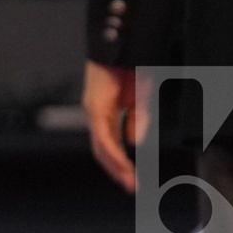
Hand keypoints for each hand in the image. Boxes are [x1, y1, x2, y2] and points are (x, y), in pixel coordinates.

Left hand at [83, 61, 147, 191]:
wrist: (123, 44)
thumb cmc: (130, 67)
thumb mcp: (139, 98)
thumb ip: (136, 119)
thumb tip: (132, 142)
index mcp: (106, 112)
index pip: (110, 144)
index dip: (120, 163)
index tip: (133, 179)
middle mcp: (96, 113)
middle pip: (103, 149)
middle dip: (118, 170)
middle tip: (133, 187)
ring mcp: (93, 109)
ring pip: (101, 146)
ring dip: (115, 166)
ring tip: (129, 181)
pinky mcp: (95, 105)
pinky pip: (103, 134)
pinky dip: (112, 151)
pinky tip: (122, 163)